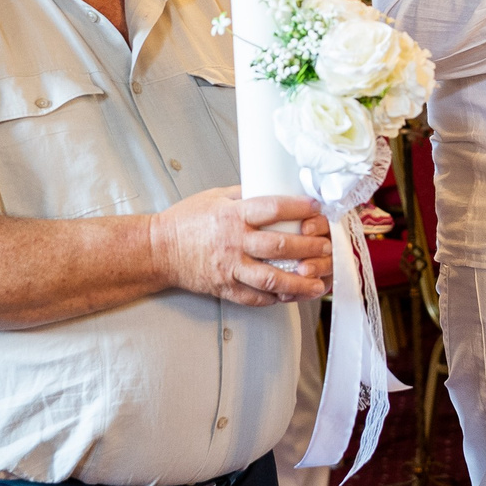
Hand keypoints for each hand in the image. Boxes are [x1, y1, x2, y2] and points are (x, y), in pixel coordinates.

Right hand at [151, 187, 331, 305]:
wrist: (158, 250)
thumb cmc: (184, 222)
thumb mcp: (214, 197)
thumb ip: (244, 194)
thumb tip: (272, 187)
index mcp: (232, 216)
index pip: (272, 209)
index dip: (298, 208)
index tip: (316, 208)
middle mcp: (233, 243)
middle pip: (279, 247)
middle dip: (308, 248)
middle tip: (327, 247)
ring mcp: (230, 268)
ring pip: (271, 279)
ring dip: (299, 283)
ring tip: (318, 283)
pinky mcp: (225, 288)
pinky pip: (255, 298)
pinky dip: (276, 299)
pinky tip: (291, 296)